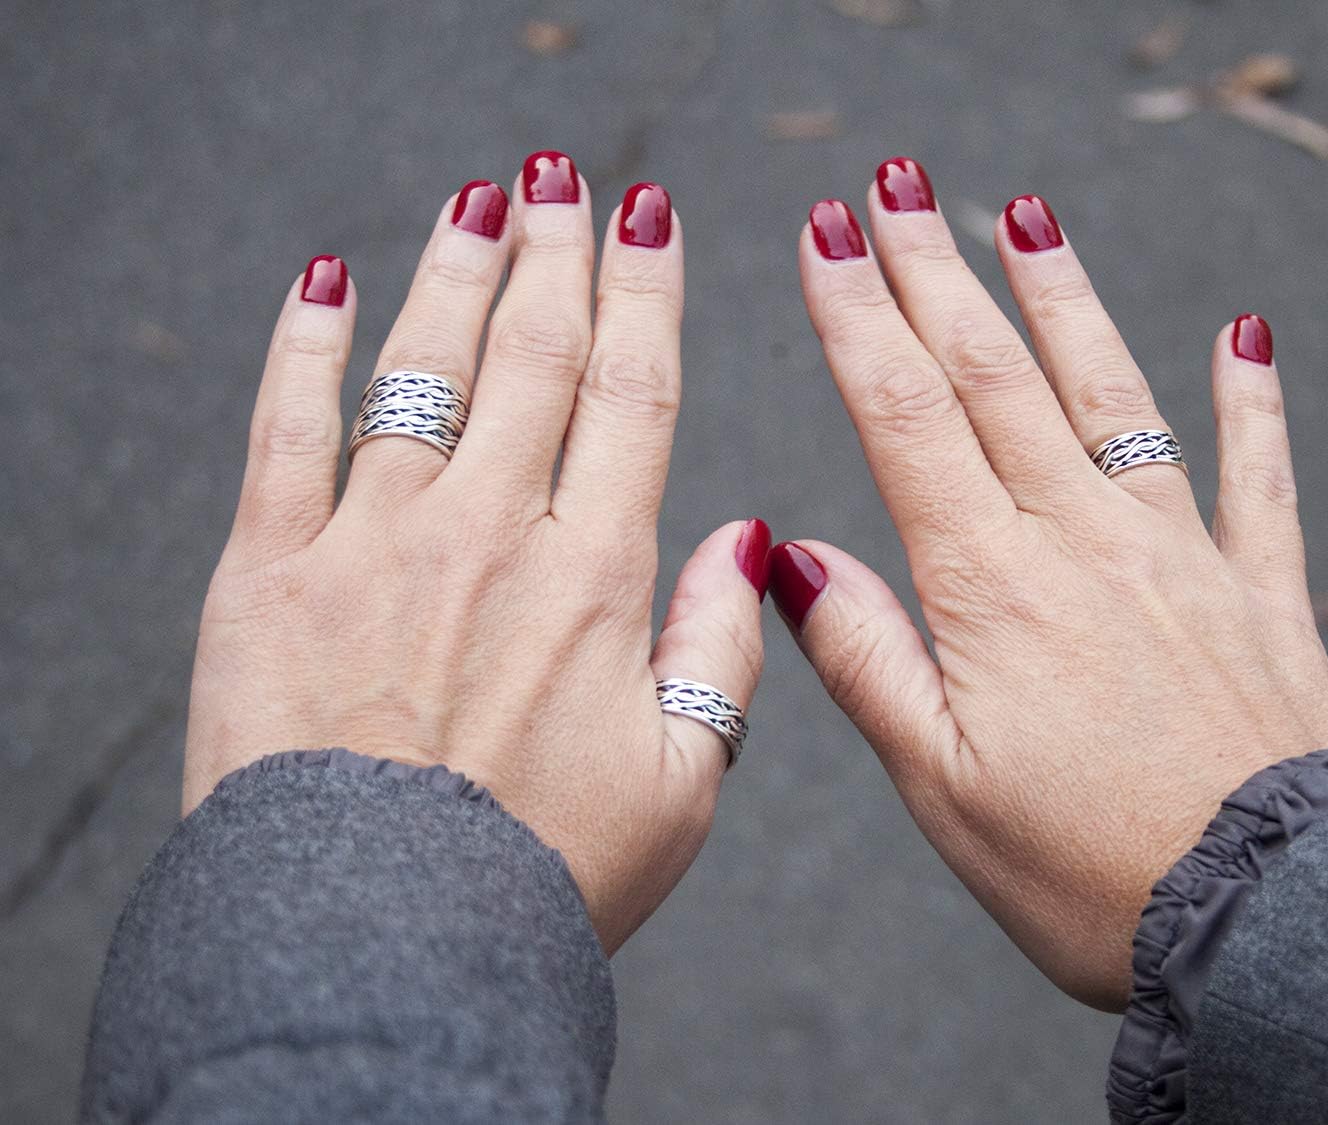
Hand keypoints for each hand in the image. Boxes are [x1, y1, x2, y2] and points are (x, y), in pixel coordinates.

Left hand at [185, 162, 770, 952]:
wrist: (382, 947)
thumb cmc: (542, 879)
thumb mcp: (683, 784)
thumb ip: (722, 649)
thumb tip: (747, 536)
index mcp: (595, 578)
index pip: (635, 395)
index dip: (647, 294)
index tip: (651, 218)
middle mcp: (490, 534)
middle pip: (534, 357)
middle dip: (556, 253)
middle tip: (566, 181)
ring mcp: (374, 543)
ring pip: (424, 367)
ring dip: (454, 271)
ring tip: (479, 196)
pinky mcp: (270, 572)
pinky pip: (286, 430)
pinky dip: (304, 346)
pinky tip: (324, 279)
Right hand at [776, 163, 1327, 1008]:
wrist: (1266, 921)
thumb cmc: (1088, 874)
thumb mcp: (942, 786)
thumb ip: (867, 659)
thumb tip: (789, 555)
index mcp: (992, 588)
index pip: (908, 418)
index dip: (860, 317)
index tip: (825, 235)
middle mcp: (1085, 543)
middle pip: (996, 378)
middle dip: (935, 272)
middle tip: (893, 182)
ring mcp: (1180, 555)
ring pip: (1111, 396)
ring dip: (1062, 300)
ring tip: (1025, 215)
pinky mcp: (1255, 592)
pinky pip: (1256, 476)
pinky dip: (1251, 402)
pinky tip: (1247, 338)